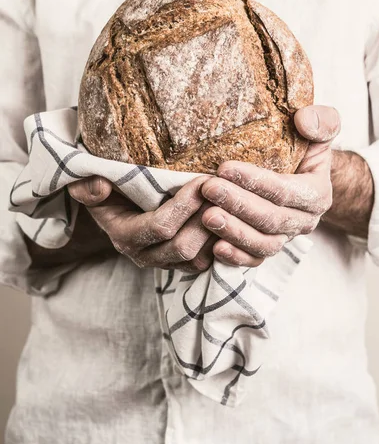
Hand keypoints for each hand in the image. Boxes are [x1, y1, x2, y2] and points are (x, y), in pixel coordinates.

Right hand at [68, 176, 215, 272]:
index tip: (201, 180)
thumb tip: (99, 187)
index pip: (160, 227)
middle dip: (204, 219)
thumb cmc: (108, 191)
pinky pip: (208, 261)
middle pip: (184, 247)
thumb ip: (86, 187)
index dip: (184, 205)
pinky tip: (228, 216)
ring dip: (216, 231)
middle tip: (220, 191)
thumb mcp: (89, 185)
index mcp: (125, 237)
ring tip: (228, 202)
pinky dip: (220, 241)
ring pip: (200, 258)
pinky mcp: (184, 263)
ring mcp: (166, 262)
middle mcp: (145, 256)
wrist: (119, 206)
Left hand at [201, 105, 340, 267]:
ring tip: (206, 216)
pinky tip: (215, 247)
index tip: (224, 168)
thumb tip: (304, 121)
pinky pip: (254, 261)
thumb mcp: (320, 127)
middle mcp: (304, 220)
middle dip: (238, 204)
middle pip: (271, 218)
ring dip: (234, 232)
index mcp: (317, 193)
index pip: (285, 191)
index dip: (256, 181)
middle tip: (208, 189)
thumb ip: (321, 120)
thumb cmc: (304, 146)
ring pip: (263, 243)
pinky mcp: (267, 248)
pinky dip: (236, 258)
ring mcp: (286, 238)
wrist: (300, 173)